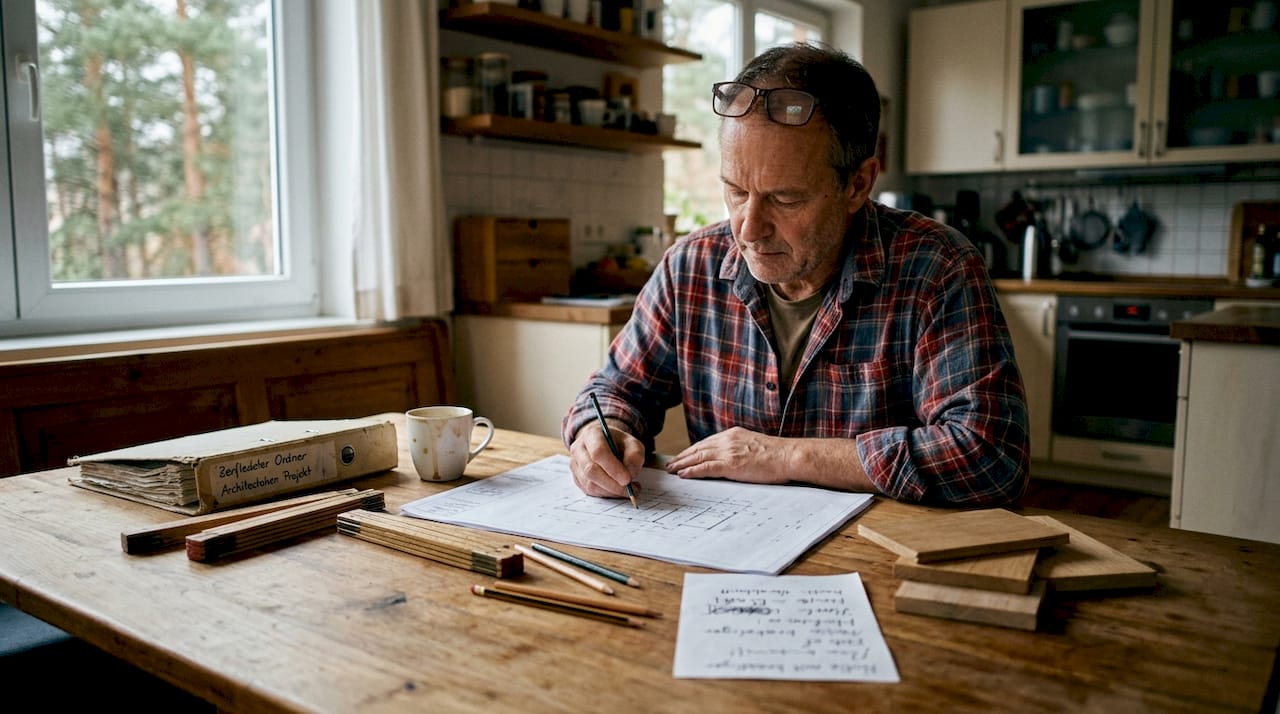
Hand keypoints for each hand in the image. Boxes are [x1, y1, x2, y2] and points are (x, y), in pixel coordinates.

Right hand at [568, 422, 644, 498]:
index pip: (598, 452)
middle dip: (612, 484)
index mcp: (592, 434)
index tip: (627, 479)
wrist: (604, 444)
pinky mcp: (576, 478)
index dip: (612, 468)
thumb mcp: (632, 443)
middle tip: (629, 489)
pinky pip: (590, 491)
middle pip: (591, 470)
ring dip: (611, 491)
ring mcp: (575, 465)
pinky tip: (617, 489)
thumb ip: (635, 455)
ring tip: (627, 489)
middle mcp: (578, 449)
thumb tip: (630, 474)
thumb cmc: (618, 443)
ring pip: (590, 484)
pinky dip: (606, 494)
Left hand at [664, 426, 790, 484]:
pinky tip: (683, 474)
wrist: (789, 456)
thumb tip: (734, 459)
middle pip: (698, 448)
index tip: (684, 456)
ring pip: (698, 457)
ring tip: (672, 470)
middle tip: (671, 464)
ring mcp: (728, 452)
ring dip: (682, 464)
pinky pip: (705, 468)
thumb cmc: (778, 455)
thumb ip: (741, 449)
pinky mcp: (731, 464)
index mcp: (734, 434)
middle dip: (683, 456)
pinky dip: (692, 471)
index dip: (693, 450)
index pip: (707, 442)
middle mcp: (728, 440)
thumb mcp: (755, 446)